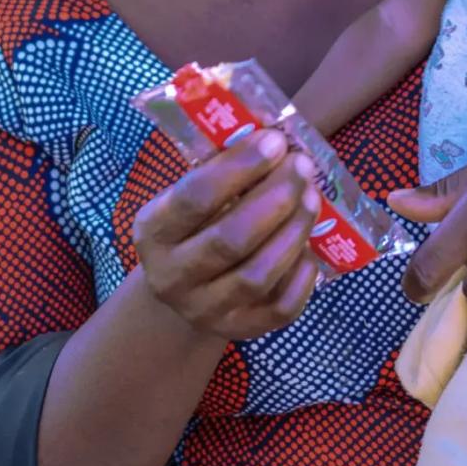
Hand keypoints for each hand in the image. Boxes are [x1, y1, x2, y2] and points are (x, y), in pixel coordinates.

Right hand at [136, 130, 322, 339]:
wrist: (183, 292)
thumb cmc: (195, 226)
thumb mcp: (188, 197)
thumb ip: (220, 169)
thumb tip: (272, 134)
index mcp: (153, 232)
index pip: (194, 198)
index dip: (240, 168)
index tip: (275, 141)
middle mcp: (172, 277)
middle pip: (230, 240)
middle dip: (275, 199)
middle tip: (303, 166)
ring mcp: (206, 311)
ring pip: (257, 275)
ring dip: (293, 231)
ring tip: (313, 196)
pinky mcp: (240, 331)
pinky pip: (280, 308)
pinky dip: (301, 275)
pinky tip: (311, 246)